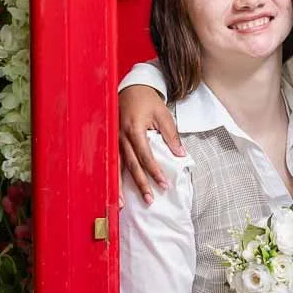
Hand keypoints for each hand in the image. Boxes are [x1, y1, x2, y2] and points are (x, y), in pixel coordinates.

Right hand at [119, 84, 183, 205]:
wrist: (131, 88)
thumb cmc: (147, 100)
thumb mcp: (163, 115)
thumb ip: (171, 136)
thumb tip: (181, 155)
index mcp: (134, 129)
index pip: (145, 156)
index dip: (154, 171)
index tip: (163, 184)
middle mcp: (121, 136)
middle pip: (131, 165)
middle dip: (140, 184)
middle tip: (149, 199)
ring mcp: (114, 140)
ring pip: (117, 167)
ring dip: (120, 186)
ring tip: (122, 204)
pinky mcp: (111, 141)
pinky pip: (112, 162)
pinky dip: (114, 176)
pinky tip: (115, 189)